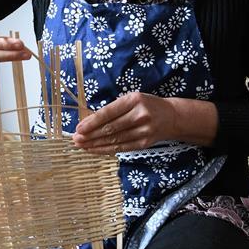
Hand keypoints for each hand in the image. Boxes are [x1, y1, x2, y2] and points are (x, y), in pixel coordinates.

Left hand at [72, 92, 218, 154]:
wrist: (172, 117)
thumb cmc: (146, 105)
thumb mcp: (132, 99)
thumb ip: (114, 108)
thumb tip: (88, 120)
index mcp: (134, 100)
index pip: (108, 113)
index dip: (92, 122)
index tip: (78, 128)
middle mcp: (139, 115)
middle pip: (110, 128)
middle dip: (90, 135)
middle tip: (76, 139)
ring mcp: (143, 131)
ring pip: (114, 140)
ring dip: (95, 144)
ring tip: (82, 146)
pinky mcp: (144, 143)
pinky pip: (121, 148)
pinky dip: (106, 150)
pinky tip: (94, 150)